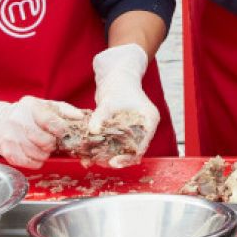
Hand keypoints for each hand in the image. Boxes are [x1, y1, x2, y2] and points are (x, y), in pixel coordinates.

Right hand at [0, 95, 85, 168]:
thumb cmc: (28, 113)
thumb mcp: (45, 105)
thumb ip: (65, 110)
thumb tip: (81, 118)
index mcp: (31, 107)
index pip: (49, 121)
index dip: (61, 130)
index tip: (63, 133)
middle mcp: (18, 121)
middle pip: (44, 141)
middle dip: (53, 144)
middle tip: (52, 142)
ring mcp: (11, 137)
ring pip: (38, 154)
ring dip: (45, 154)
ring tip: (42, 147)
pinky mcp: (7, 151)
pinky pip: (28, 163)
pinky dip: (36, 162)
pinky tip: (35, 155)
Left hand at [89, 44, 159, 166]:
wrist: (116, 74)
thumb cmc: (118, 84)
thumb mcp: (109, 101)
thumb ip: (101, 116)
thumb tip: (92, 130)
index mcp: (149, 120)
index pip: (142, 145)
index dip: (128, 157)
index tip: (114, 162)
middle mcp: (144, 128)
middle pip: (132, 151)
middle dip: (115, 158)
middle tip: (98, 163)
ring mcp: (134, 129)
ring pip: (122, 150)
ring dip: (106, 156)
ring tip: (89, 160)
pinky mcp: (123, 130)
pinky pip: (114, 144)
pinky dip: (102, 149)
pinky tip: (88, 153)